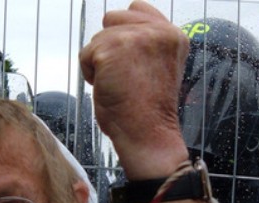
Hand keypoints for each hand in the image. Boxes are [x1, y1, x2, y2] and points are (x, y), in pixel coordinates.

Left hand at [80, 0, 189, 179]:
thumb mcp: (156, 66)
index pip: (137, 8)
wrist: (148, 134)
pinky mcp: (112, 49)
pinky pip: (85, 55)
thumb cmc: (148, 110)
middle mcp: (158, 30)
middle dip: (110, 46)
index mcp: (173, 35)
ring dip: (100, 63)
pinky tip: (109, 88)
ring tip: (119, 85)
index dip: (125, 32)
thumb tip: (117, 29)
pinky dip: (90, 74)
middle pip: (113, 19)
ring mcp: (135, 37)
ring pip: (97, 39)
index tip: (128, 59)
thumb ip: (145, 44)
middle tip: (125, 76)